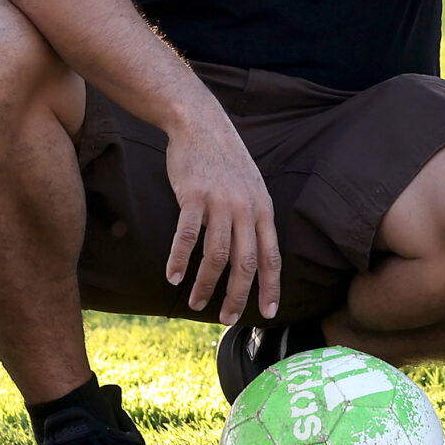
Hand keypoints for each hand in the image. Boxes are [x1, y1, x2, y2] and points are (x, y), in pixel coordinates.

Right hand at [162, 105, 282, 325]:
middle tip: (227, 319)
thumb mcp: (251, 188)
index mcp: (263, 209)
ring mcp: (221, 202)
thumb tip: (252, 254)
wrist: (201, 125)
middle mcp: (246, 208)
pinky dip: (179, 259)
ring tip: (195, 303)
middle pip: (246, 263)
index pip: (272, 256)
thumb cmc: (225, 161)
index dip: (271, 287)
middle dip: (237, 295)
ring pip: (216, 255)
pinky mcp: (194, 195)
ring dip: (206, 284)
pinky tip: (172, 277)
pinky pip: (187, 235)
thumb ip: (253, 218)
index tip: (268, 312)